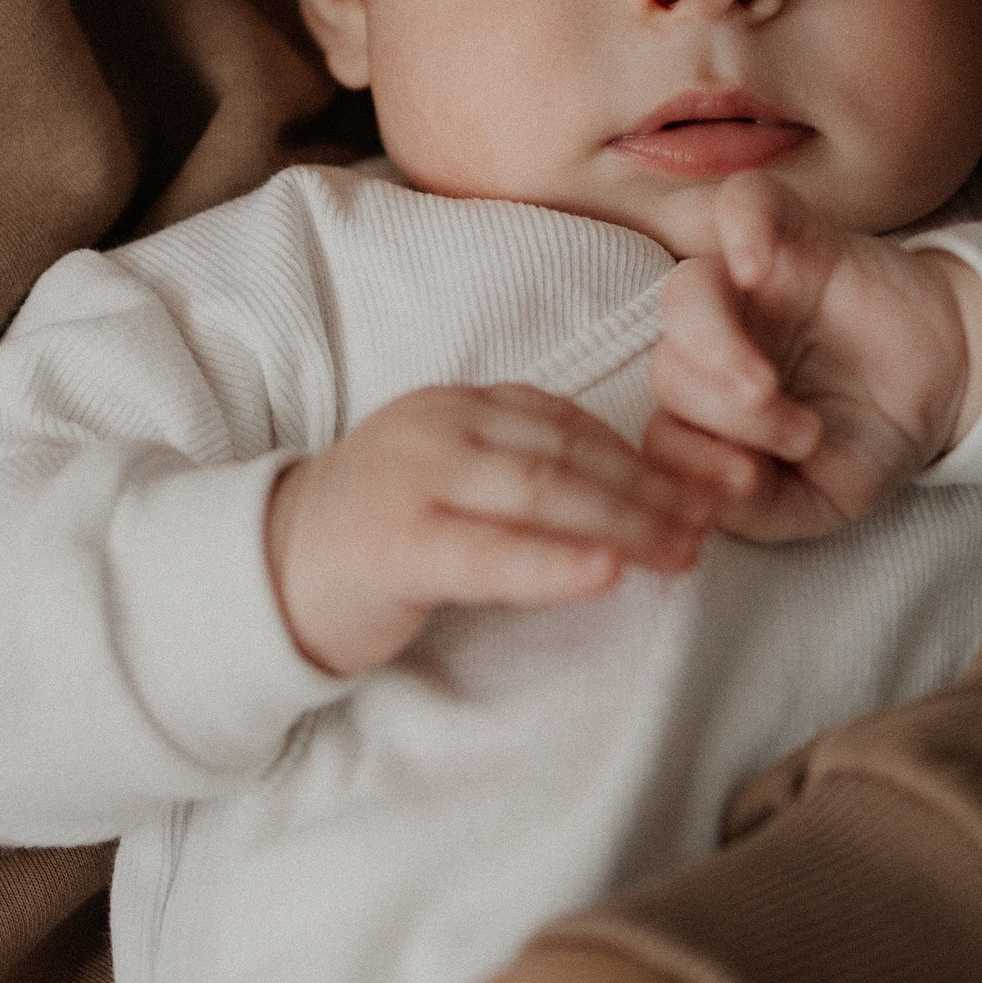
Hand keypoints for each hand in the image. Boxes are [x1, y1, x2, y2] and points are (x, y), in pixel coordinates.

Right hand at [267, 383, 732, 673]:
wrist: (264, 576)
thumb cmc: (374, 536)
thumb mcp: (450, 478)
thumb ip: (520, 468)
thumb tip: (628, 491)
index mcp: (458, 406)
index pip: (567, 419)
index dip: (643, 452)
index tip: (706, 483)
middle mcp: (438, 428)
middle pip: (568, 453)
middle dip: (653, 487)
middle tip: (717, 519)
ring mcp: (413, 482)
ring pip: (541, 493)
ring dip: (626, 522)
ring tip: (684, 551)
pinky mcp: (394, 547)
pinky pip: (488, 553)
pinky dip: (553, 563)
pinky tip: (607, 576)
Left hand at [646, 173, 981, 541]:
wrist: (948, 380)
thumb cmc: (870, 440)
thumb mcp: (818, 502)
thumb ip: (757, 510)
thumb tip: (710, 498)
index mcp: (708, 411)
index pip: (660, 436)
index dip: (692, 467)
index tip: (752, 485)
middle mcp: (713, 345)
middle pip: (670, 369)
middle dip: (725, 416)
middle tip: (800, 436)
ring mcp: (747, 286)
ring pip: (687, 297)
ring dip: (717, 350)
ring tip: (766, 388)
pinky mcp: (791, 233)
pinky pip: (743, 203)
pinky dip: (741, 228)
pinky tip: (758, 267)